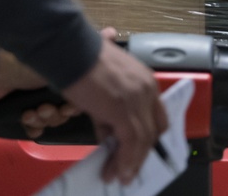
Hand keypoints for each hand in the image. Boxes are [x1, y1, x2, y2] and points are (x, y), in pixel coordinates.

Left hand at [0, 29, 115, 138]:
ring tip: (32, 111)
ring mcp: (38, 100)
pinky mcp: (20, 111)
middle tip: (46, 107)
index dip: (78, 106)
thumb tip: (112, 32)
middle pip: (67, 113)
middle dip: (57, 113)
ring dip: (42, 118)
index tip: (70, 105)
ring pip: (51, 121)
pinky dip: (31, 126)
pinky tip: (26, 118)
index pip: (84, 99)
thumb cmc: (34, 57)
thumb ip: (93, 44)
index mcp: (70, 77)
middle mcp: (56, 88)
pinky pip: (34, 128)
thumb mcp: (67, 49)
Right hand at [61, 33, 167, 184]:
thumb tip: (107, 135)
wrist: (71, 50)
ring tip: (120, 177)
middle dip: (141, 154)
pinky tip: (115, 170)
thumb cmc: (82, 64)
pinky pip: (130, 141)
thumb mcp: (104, 88)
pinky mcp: (122, 109)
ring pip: (143, 139)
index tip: (138, 153)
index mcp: (146, 82)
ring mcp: (137, 99)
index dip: (149, 138)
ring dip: (131, 162)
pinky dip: (124, 159)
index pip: (156, 116)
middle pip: (153, 130)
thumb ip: (109, 112)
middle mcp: (148, 90)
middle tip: (129, 171)